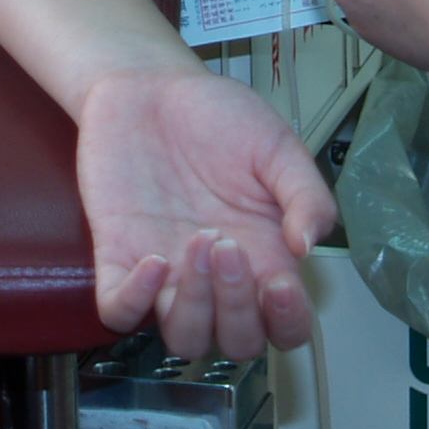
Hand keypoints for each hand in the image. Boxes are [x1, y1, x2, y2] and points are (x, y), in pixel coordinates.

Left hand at [75, 63, 332, 358]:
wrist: (148, 86)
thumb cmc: (215, 116)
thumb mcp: (277, 146)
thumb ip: (305, 194)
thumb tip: (310, 245)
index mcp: (264, 254)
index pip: (285, 325)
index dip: (286, 323)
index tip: (280, 287)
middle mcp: (217, 276)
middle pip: (236, 342)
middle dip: (236, 309)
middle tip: (228, 246)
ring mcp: (167, 273)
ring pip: (184, 339)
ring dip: (195, 307)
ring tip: (196, 243)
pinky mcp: (118, 257)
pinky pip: (119, 312)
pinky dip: (135, 301)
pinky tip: (154, 260)